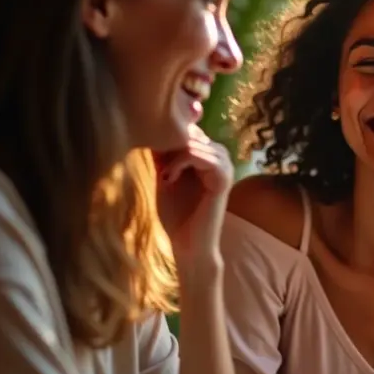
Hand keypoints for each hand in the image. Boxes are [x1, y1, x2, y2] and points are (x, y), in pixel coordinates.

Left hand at [154, 126, 233, 279]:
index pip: (188, 130)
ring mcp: (225, 166)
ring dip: (173, 155)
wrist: (188, 245)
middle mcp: (220, 156)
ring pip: (194, 142)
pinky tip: (169, 179)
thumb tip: (149, 128)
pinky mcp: (223, 178)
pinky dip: (180, 163)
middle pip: (192, 132)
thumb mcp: (165, 176)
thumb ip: (163, 154)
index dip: (167, 138)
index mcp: (209, 155)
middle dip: (169, 145)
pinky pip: (200, 156)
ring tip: (164, 175)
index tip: (150, 155)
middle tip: (155, 166)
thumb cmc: (176, 214)